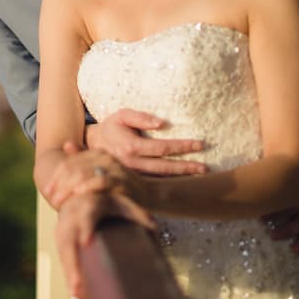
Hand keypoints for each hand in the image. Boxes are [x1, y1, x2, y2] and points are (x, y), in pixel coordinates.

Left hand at [42, 142, 124, 209]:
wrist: (149, 194)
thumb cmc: (120, 185)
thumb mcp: (100, 172)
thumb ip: (84, 159)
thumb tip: (66, 145)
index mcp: (98, 155)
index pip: (70, 162)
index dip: (56, 176)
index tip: (47, 190)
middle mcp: (105, 158)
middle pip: (74, 168)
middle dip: (59, 184)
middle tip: (51, 198)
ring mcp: (114, 169)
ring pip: (84, 173)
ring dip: (68, 188)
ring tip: (59, 200)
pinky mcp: (122, 181)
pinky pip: (101, 181)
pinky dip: (88, 187)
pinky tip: (78, 193)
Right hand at [55, 191, 156, 296]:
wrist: (80, 195)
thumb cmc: (103, 200)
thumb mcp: (121, 202)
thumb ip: (137, 212)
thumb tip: (154, 226)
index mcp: (89, 204)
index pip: (86, 215)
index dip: (85, 228)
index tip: (85, 243)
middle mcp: (73, 216)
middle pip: (70, 238)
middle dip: (73, 262)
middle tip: (78, 284)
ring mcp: (64, 228)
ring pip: (63, 250)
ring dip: (69, 271)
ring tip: (76, 293)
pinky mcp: (61, 239)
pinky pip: (62, 256)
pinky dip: (68, 272)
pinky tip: (74, 290)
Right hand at [85, 108, 206, 175]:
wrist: (93, 144)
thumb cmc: (111, 127)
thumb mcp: (122, 115)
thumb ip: (141, 117)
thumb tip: (162, 123)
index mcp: (131, 147)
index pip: (162, 148)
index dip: (182, 146)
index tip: (200, 144)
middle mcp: (132, 164)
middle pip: (165, 167)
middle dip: (187, 167)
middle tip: (205, 167)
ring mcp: (132, 175)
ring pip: (161, 178)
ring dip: (181, 177)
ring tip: (199, 175)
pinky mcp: (132, 180)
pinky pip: (154, 183)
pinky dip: (169, 182)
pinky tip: (183, 180)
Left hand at [262, 201, 298, 261]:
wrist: (298, 200)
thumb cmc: (281, 201)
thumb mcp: (275, 199)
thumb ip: (264, 202)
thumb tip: (243, 203)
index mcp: (298, 200)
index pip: (290, 205)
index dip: (276, 212)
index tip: (261, 219)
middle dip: (287, 230)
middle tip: (272, 236)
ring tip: (293, 250)